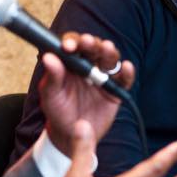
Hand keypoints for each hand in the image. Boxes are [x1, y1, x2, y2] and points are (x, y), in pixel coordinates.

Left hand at [39, 32, 134, 156]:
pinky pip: (124, 79)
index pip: (74, 45)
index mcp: (70, 62)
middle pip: (94, 48)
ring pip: (110, 59)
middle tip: (87, 43)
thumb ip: (52, 77)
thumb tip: (48, 57)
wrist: (70, 135)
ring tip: (106, 49)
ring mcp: (103, 76)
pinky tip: (126, 68)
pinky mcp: (115, 90)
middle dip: (91, 43)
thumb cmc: (57, 111)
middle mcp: (88, 65)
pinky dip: (127, 72)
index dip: (72, 41)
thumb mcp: (50, 95)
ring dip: (109, 52)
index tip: (68, 46)